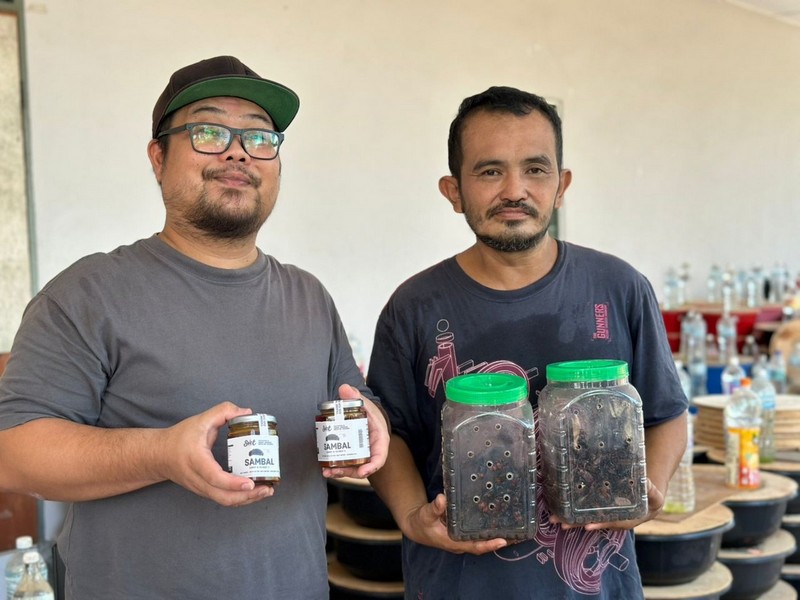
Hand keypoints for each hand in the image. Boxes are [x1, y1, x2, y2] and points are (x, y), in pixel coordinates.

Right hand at [158, 402, 274, 506]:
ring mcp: (201, 488)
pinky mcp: (204, 491)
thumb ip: (223, 411)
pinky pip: (223, 499)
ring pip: (224, 501)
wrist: (158, 456)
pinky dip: (239, 498)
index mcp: (196, 461)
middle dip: (247, 496)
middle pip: (223, 497)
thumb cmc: (179, 438)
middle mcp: (198, 479)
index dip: (233, 483)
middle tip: (267, 489)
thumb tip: (246, 412)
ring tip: (265, 491)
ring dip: (246, 499)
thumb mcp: (200, 420)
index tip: (250, 483)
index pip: (214, 477)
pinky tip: (253, 492)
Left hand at [322, 384, 389, 478]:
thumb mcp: (366, 404)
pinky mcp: (353, 456)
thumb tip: (344, 388)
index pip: (379, 457)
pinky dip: (337, 468)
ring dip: (340, 472)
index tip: (363, 472)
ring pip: (353, 468)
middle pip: (363, 467)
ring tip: (327, 471)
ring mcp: (362, 455)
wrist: (368, 417)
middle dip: (349, 472)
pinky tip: (325, 468)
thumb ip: (355, 396)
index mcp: (379, 440)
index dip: (372, 466)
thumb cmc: (371, 413)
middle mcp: (371, 451)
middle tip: (335, 471)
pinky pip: (346, 465)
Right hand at [399, 493, 506, 554]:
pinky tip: (497, 520)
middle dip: (499, 541)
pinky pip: (477, 533)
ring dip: (496, 536)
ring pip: (481, 540)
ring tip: (514, 528)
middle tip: (516, 534)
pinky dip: (488, 529)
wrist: (416, 526)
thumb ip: (434, 508)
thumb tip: (442, 499)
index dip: (489, 545)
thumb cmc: (421, 522)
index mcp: (453, 541)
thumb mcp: (425, 515)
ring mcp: (462, 538)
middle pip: (483, 545)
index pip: (474, 546)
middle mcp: (460, 543)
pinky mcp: (462, 532)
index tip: (502, 541)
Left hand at [552, 478, 664, 530]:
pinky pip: (585, 510)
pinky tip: (560, 506)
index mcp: (626, 520)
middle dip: (577, 524)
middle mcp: (612, 520)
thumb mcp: (655, 497)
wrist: (647, 499)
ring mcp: (604, 515)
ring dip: (570, 518)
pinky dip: (574, 509)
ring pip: (586, 518)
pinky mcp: (599, 507)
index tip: (587, 525)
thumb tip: (646, 481)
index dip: (600, 523)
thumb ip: (651, 491)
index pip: (611, 522)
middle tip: (560, 523)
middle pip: (593, 522)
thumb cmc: (651, 499)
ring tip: (554, 518)